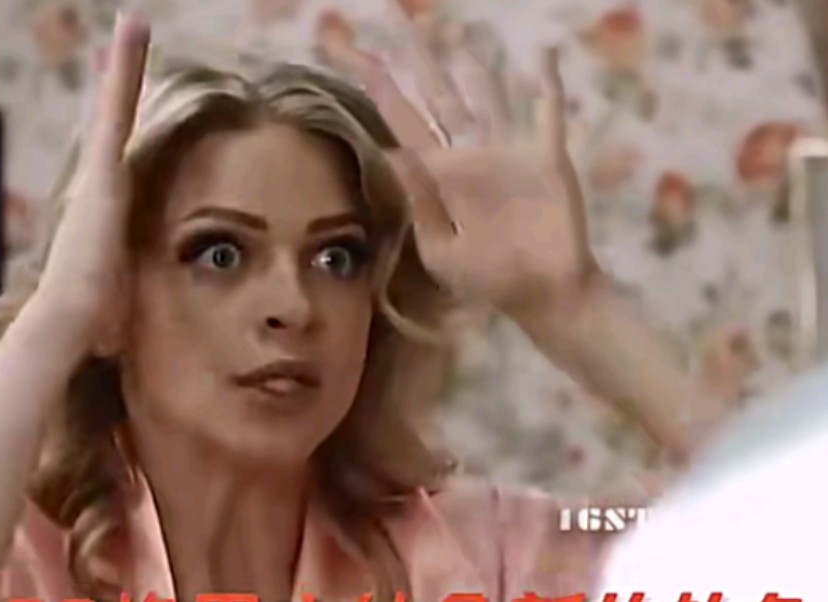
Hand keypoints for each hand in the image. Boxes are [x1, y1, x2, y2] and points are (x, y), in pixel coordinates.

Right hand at [35, 13, 149, 348]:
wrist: (69, 323)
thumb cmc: (93, 321)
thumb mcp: (117, 299)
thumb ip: (118, 297)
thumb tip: (113, 337)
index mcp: (106, 210)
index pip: (120, 158)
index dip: (123, 127)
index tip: (130, 101)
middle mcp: (98, 186)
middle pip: (113, 123)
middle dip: (120, 81)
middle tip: (129, 37)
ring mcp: (99, 177)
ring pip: (114, 109)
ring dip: (122, 66)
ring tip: (133, 24)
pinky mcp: (103, 174)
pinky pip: (116, 112)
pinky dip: (122, 74)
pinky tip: (132, 36)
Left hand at [348, 10, 597, 315]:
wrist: (542, 295)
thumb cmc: (488, 279)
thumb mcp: (442, 250)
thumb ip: (421, 202)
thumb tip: (392, 152)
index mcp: (438, 173)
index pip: (400, 117)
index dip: (375, 83)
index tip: (343, 49)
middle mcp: (469, 151)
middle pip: (437, 94)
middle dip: (415, 58)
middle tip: (393, 16)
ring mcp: (509, 149)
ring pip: (486, 95)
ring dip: (473, 66)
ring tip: (453, 34)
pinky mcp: (546, 156)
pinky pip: (547, 111)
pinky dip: (547, 83)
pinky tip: (544, 53)